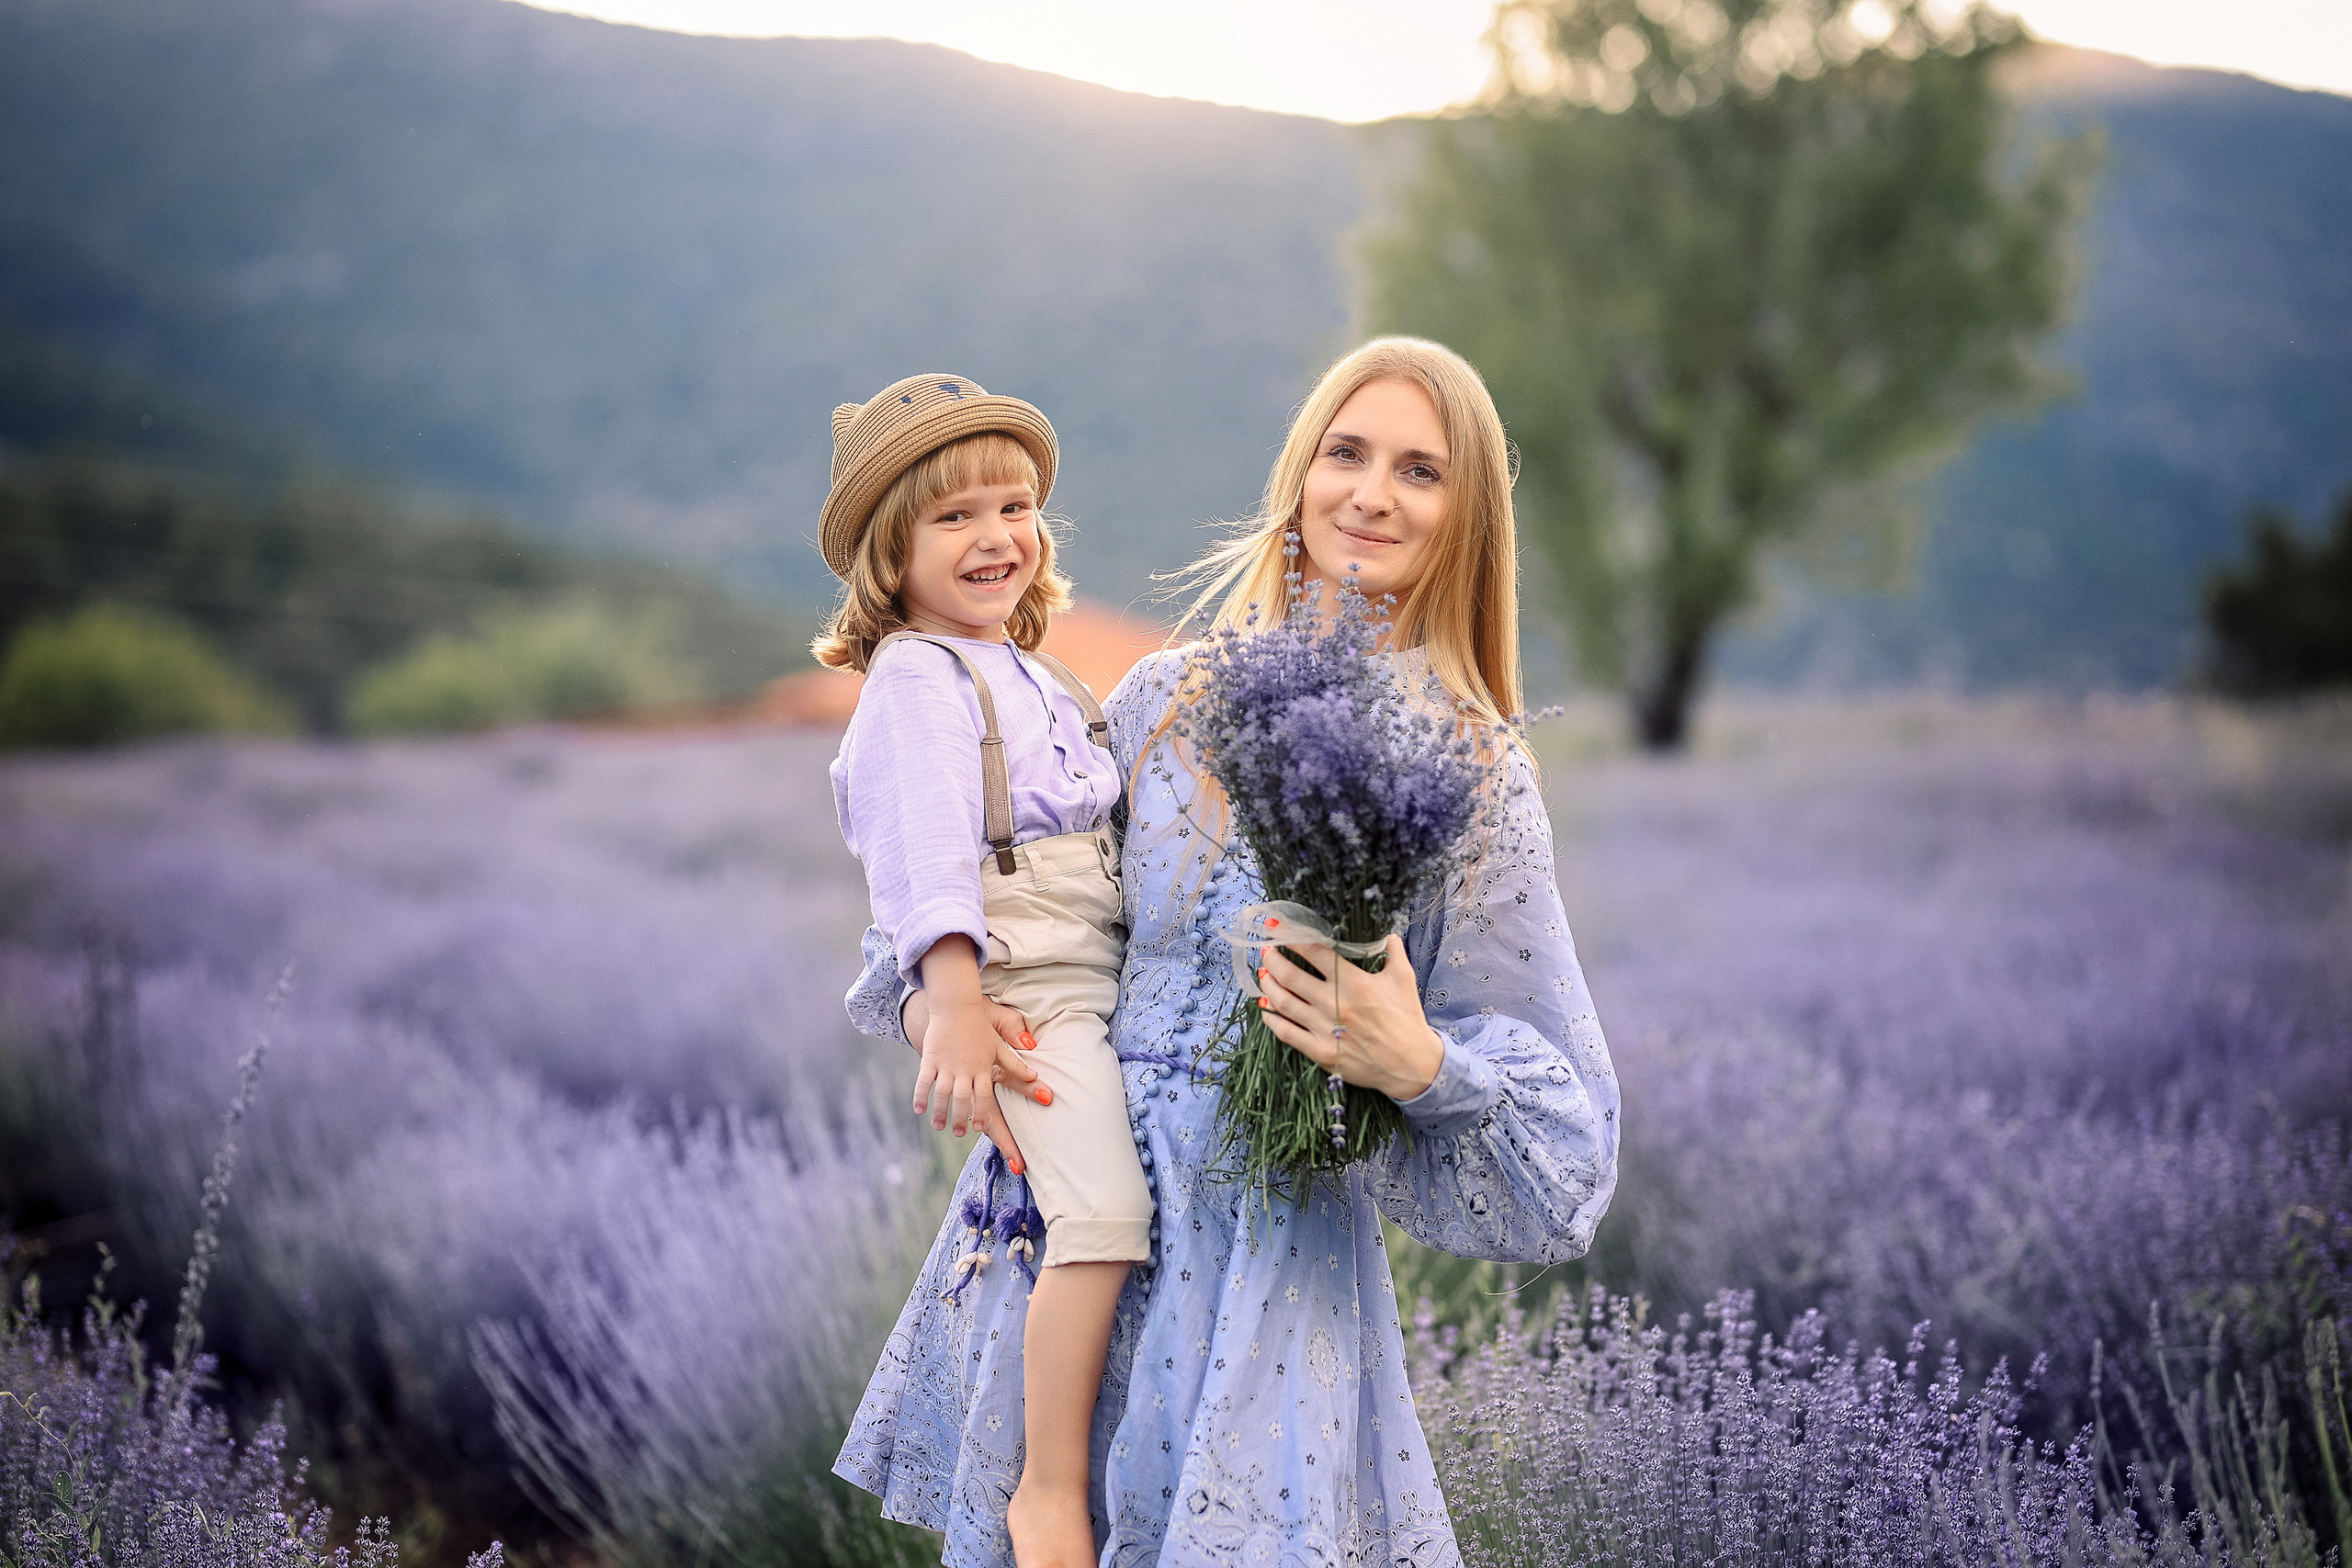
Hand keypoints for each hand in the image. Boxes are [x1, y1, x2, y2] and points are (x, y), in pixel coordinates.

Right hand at [909, 994, 1046, 1172]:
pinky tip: (919, 1110)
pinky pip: (924, 1081)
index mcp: (983, 1066)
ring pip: (942, 1093)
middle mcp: (964, 1068)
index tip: (980, 1129)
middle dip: (960, 1118)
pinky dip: (920, 1096)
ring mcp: (946, 1064)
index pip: (984, 1095)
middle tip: (959, 1133)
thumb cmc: (980, 1026)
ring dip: (940, 1112)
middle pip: (963, 1098)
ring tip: (939, 1127)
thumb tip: (1036, 1077)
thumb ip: (1016, 1064)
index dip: (982, 1113)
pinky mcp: (931, 1058)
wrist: (956, 1005)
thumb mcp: (1000, 1045)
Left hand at [1254, 933, 1443, 1101]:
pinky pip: (1286, 1033)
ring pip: (1284, 1002)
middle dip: (1272, 959)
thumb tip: (1385, 932)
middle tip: (1265, 950)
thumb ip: (1393, 951)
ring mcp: (1324, 1030)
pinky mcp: (1320, 1052)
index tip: (1277, 925)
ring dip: (1268, 984)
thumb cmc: (1408, 1018)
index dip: (1292, 936)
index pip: (1314, 952)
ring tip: (1263, 973)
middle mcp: (1334, 1004)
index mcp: (1353, 983)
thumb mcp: (1404, 978)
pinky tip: (1265, 1006)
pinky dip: (1271, 1017)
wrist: (1411, 1064)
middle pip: (1291, 976)